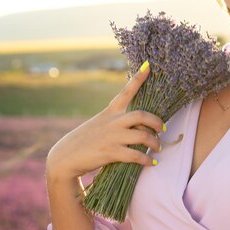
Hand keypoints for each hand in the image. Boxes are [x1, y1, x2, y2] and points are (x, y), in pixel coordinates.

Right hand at [46, 61, 164, 180]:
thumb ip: (117, 121)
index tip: (149, 67)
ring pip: (142, 136)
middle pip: (141, 115)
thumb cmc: (86, 140)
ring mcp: (112, 137)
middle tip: (163, 128)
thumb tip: (140, 126)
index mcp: (110, 111)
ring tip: (158, 148)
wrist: (66, 156)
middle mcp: (113, 121)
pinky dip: (146, 160)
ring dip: (154, 143)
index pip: (126, 91)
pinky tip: (151, 163)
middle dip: (156, 121)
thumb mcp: (100, 123)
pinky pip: (135, 155)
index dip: (138, 78)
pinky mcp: (111, 152)